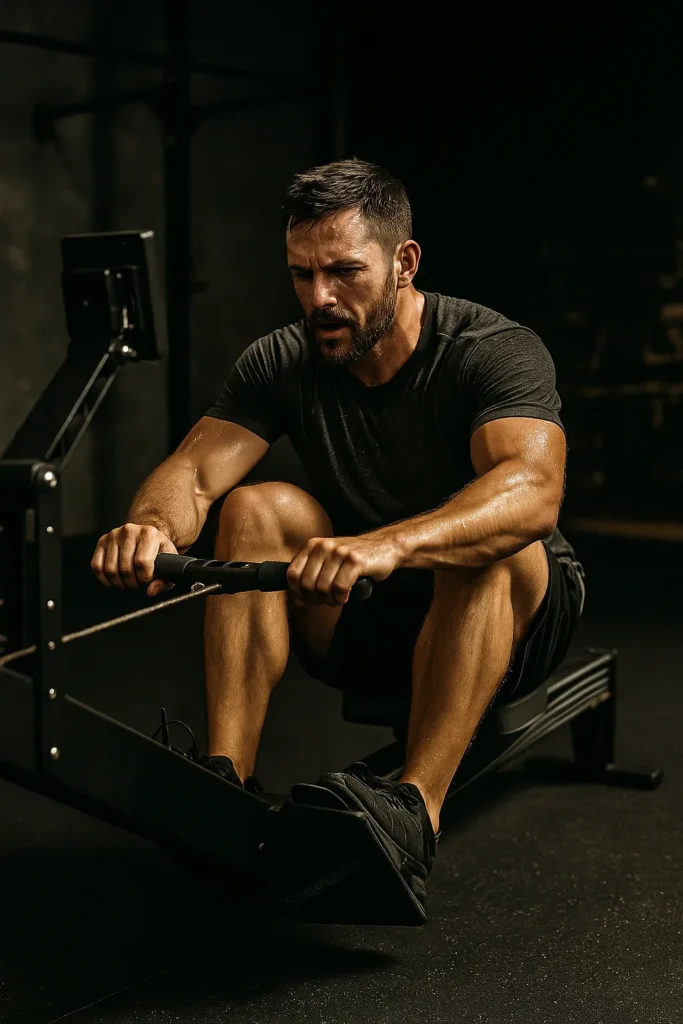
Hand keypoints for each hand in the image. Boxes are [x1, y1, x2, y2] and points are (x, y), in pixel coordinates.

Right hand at [91, 523, 177, 597]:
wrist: (147, 538)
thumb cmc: (158, 552)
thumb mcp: (169, 565)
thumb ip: (164, 581)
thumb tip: (151, 591)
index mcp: (149, 533)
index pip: (142, 562)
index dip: (144, 578)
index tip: (147, 581)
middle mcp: (130, 530)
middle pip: (125, 568)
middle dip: (132, 583)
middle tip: (137, 584)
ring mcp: (114, 535)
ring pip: (110, 569)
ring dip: (119, 583)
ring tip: (128, 583)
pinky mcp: (102, 541)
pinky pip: (97, 566)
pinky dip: (105, 579)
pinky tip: (115, 581)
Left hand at [286, 533, 403, 606]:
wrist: (385, 547)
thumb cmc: (354, 558)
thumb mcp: (328, 559)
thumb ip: (311, 573)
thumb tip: (296, 599)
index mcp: (313, 545)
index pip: (292, 573)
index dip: (296, 592)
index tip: (303, 601)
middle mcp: (324, 546)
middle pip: (307, 584)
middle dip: (315, 599)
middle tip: (326, 600)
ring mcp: (340, 552)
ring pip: (323, 588)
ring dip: (330, 600)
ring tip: (337, 598)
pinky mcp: (355, 561)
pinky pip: (340, 588)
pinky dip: (341, 598)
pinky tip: (345, 596)